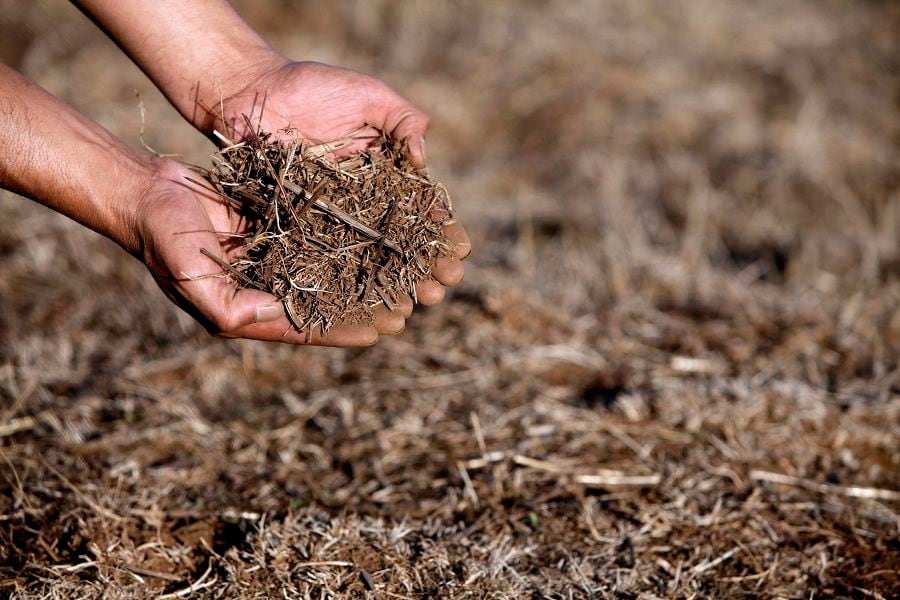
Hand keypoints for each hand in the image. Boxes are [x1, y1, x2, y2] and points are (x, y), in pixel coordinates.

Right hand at [135, 159, 388, 345]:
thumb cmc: (164, 239)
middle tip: (408, 306)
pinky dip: (344, 239)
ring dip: (362, 273)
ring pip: (326, 270)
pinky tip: (376, 236)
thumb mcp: (193, 280)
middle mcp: (265, 287)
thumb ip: (232, 307)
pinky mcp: (275, 227)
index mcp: (247, 311)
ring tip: (403, 274)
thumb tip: (280, 313)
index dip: (346, 330)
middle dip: (364, 306)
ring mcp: (272, 257)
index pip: (306, 326)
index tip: (384, 330)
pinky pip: (316, 237)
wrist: (147, 192)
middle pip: (324, 302)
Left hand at [207, 58, 470, 326]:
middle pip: (400, 241)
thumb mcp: (368, 95)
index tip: (460, 251)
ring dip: (393, 282)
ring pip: (368, 257)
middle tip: (442, 288)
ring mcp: (332, 218)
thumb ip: (402, 119)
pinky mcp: (298, 227)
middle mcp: (363, 202)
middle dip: (425, 266)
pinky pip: (325, 257)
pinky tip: (366, 302)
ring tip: (414, 304)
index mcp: (386, 174)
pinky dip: (346, 280)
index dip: (442, 231)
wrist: (249, 93)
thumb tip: (424, 158)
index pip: (422, 209)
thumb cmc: (312, 88)